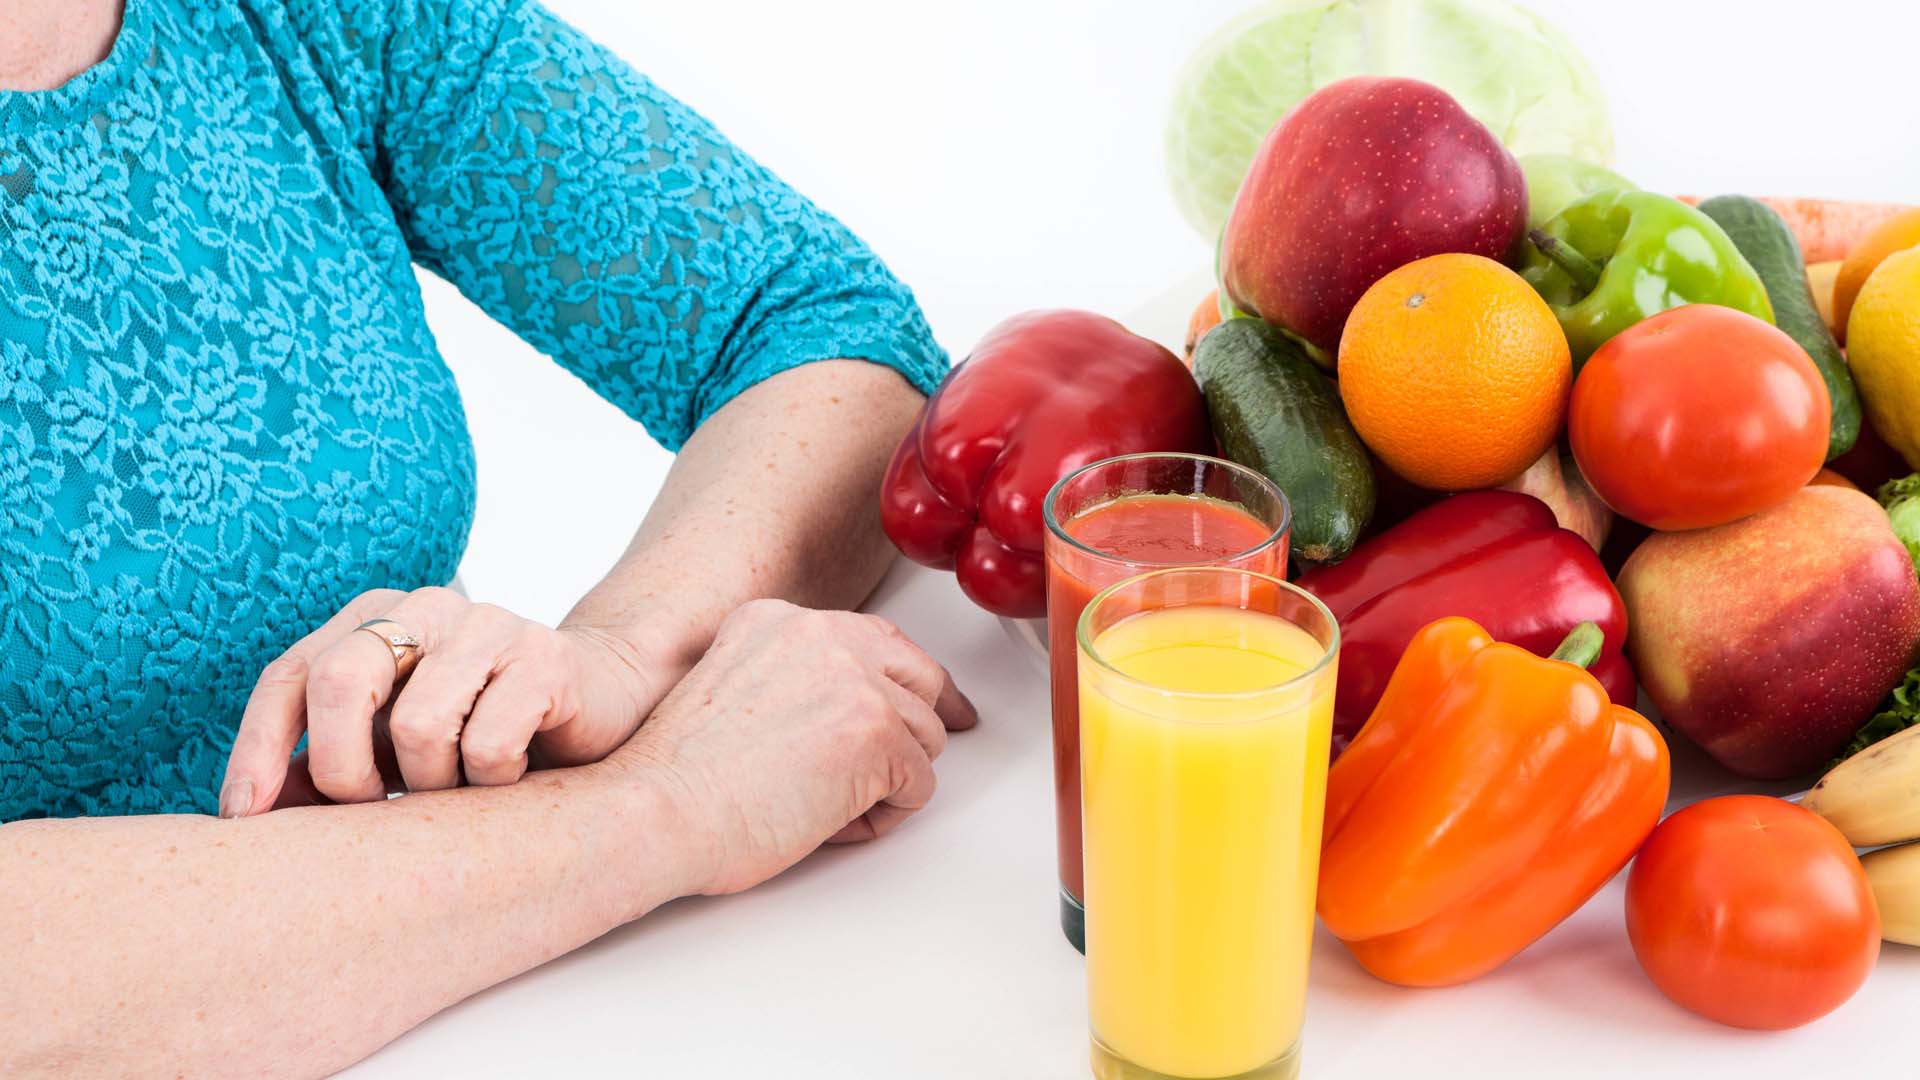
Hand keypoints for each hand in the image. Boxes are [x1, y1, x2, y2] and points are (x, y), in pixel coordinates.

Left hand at [220, 586, 691, 814]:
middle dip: (341, 769)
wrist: (601, 703)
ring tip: (457, 788)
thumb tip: (248, 814)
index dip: (257, 749)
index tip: (245, 820)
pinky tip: (509, 778)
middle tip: (370, 807)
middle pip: (341, 682)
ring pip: (418, 727)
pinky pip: (490, 743)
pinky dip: (491, 780)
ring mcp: (491, 625)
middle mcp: (428, 607)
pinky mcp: (547, 658)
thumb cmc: (480, 734)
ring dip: (432, 783)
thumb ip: (325, 768)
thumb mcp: (392, 750)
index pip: (289, 676)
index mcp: (375, 618)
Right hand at [613, 599, 975, 895]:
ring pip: (923, 736)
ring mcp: (856, 681)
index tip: (929, 701)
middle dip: (921, 725)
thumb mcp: (731, 690)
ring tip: (827, 808)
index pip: (874, 639)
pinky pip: (919, 783)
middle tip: (912, 764)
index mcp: (779, 621)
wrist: (655, 811)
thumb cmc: (675, 780)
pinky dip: (886, 816)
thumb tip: (839, 714)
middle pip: (918, 675)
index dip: (904, 682)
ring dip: (889, 782)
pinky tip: (833, 824)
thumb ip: (790, 682)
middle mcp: (822, 636)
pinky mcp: (877, 732)